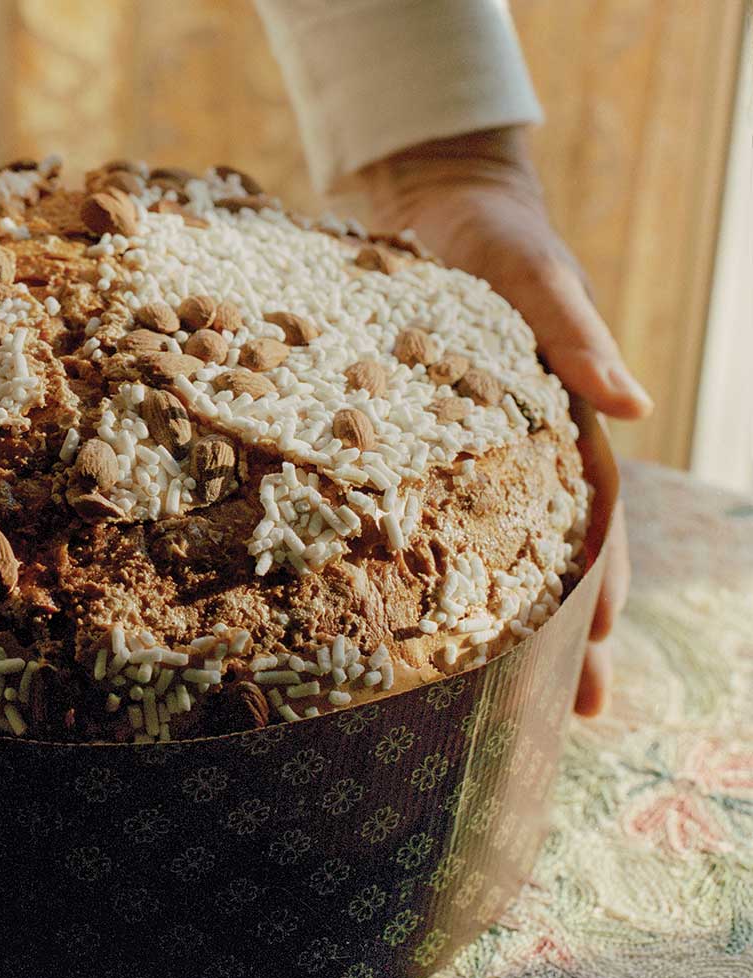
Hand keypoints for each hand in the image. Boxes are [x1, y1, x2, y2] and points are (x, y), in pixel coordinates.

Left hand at [358, 127, 647, 716]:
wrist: (434, 204)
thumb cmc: (500, 238)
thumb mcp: (539, 279)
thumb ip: (578, 338)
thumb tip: (636, 409)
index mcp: (564, 432)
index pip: (591, 533)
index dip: (593, 601)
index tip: (588, 672)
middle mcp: (520, 455)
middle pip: (546, 559)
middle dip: (556, 638)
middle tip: (552, 722)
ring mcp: (466, 451)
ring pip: (484, 549)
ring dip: (490, 618)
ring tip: (480, 695)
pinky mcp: (410, 438)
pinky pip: (415, 510)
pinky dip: (415, 562)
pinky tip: (391, 613)